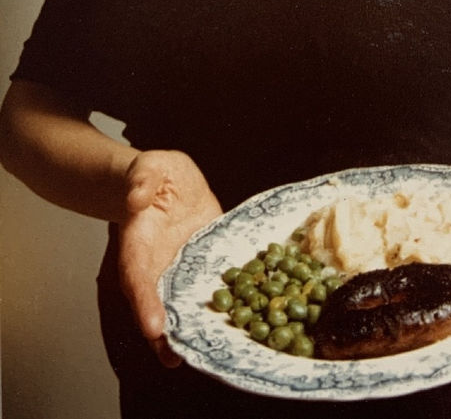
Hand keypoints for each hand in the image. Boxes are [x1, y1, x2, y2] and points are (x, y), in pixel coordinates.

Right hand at [117, 150, 222, 366]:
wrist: (170, 181)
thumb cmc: (154, 174)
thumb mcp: (148, 167)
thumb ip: (142, 180)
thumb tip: (137, 196)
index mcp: (138, 245)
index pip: (137, 279)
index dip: (145, 304)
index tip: (153, 328)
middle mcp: (158, 266)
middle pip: (157, 306)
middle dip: (166, 334)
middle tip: (178, 357)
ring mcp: (182, 269)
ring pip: (184, 305)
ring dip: (193, 329)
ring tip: (208, 353)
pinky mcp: (205, 266)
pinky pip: (211, 287)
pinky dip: (222, 305)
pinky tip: (238, 321)